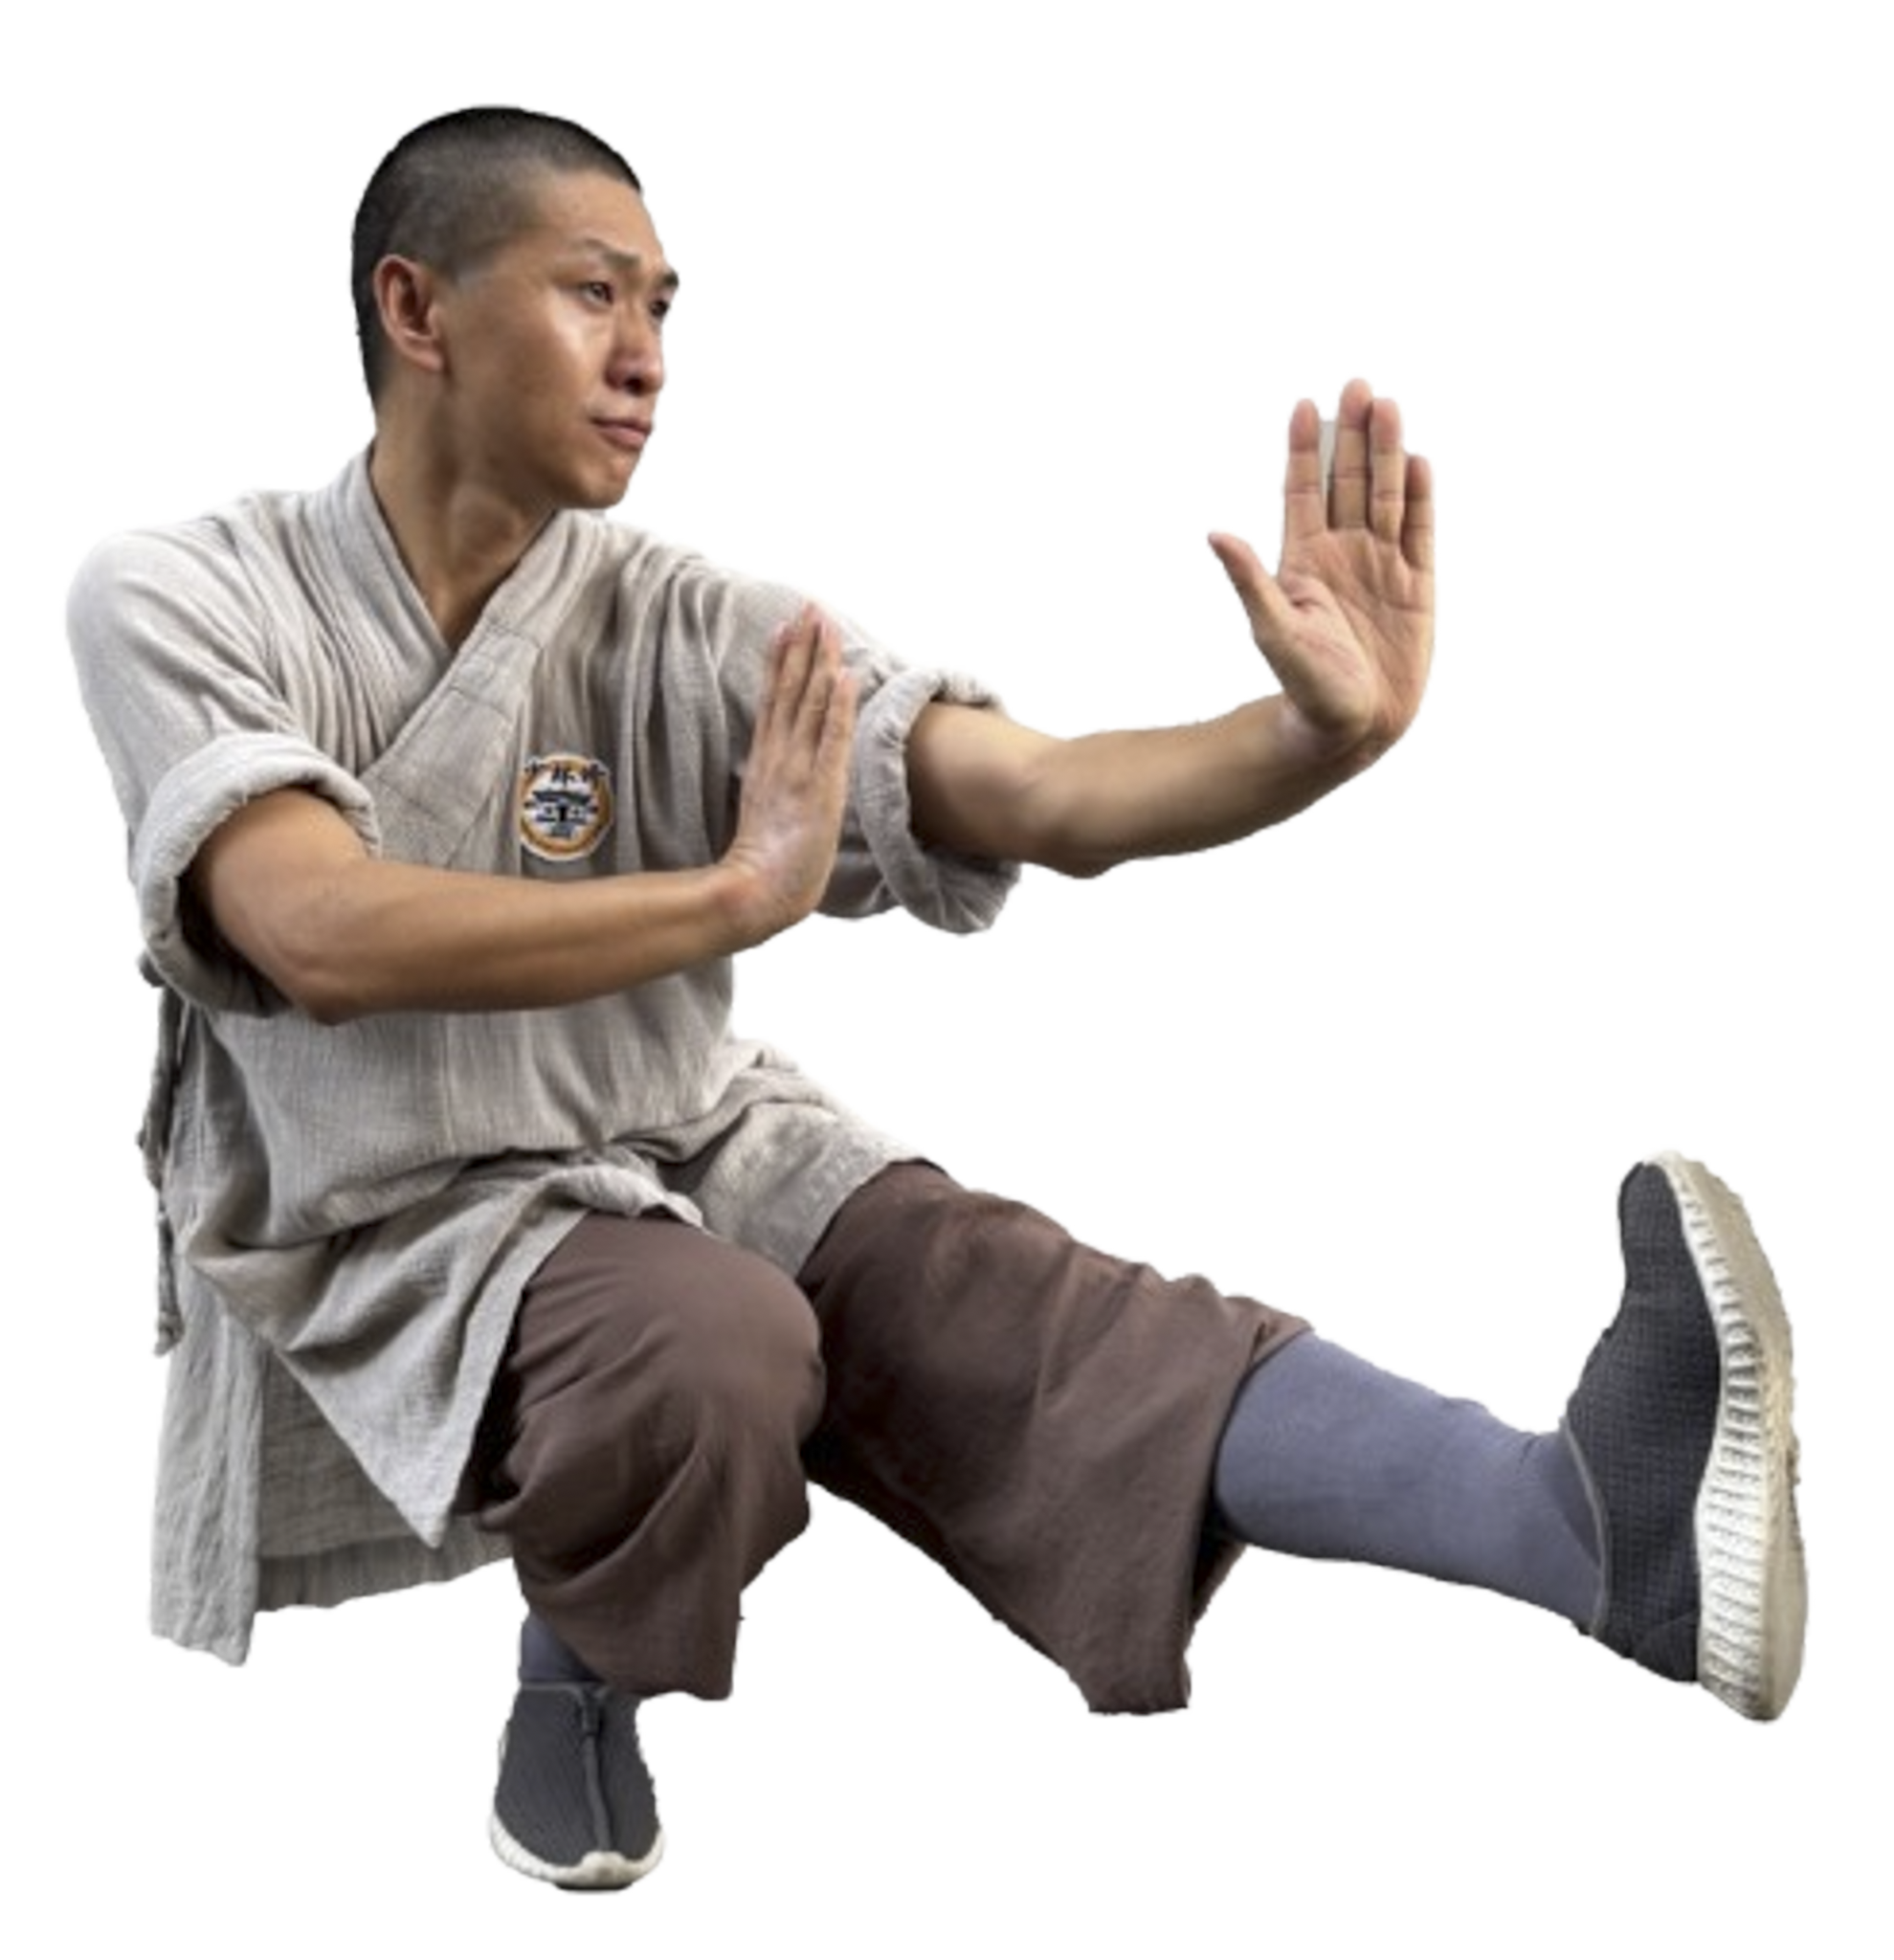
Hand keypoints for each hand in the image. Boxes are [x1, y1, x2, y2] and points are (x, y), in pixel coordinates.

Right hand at [723, 603, 857, 937]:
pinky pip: (831, 737)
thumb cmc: (762, 866)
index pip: (773, 701)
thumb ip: (768, 787)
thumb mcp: (761, 813)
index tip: (786, 628)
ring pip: (810, 703)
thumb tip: (771, 775)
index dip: (780, 661)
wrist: (757, 891)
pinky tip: (844, 675)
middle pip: (790, 690)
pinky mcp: (820, 786)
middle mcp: (778, 757)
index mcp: (764, 763)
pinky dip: (838, 704)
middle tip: (809, 608)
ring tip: (826, 624)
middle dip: (801, 647)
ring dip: (820, 661)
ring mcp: (798, 769)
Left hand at [1207, 379, 1433, 761]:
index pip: (1307, 491)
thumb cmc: (1304, 686)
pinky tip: (1419, 458)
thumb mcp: (1273, 632)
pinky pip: (1420, 531)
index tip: (1304, 405)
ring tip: (1387, 405)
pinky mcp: (1416, 586)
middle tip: (1359, 385)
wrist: (1349, 726)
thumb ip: (1250, 583)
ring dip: (1387, 452)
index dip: (1307, 450)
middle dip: (1354, 434)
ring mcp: (1382, 566)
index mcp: (1307, 561)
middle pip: (1351, 481)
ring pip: (1387, 495)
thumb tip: (1215, 536)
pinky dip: (1421, 496)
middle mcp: (1345, 554)